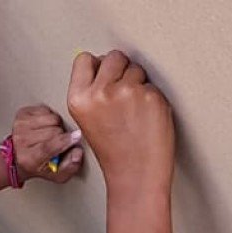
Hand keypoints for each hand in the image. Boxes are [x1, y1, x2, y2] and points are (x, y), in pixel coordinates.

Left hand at [11, 104, 84, 183]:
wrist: (17, 156)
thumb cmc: (38, 165)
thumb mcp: (56, 174)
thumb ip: (70, 167)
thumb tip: (78, 152)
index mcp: (29, 158)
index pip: (49, 147)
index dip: (65, 141)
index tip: (77, 136)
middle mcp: (21, 141)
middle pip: (53, 130)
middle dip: (62, 135)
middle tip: (59, 141)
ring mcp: (20, 126)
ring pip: (51, 118)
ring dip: (56, 125)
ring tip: (52, 133)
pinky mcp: (22, 114)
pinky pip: (46, 109)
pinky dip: (49, 116)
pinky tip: (45, 126)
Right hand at [67, 51, 174, 195]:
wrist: (135, 175)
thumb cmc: (114, 149)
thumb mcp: (87, 118)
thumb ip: (92, 91)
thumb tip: (106, 63)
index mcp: (78, 98)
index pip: (85, 59)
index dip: (99, 67)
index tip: (106, 78)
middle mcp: (99, 92)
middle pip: (114, 57)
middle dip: (122, 70)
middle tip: (124, 95)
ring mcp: (126, 92)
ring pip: (136, 68)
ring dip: (139, 83)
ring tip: (135, 111)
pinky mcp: (150, 96)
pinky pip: (153, 85)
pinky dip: (153, 98)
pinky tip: (148, 117)